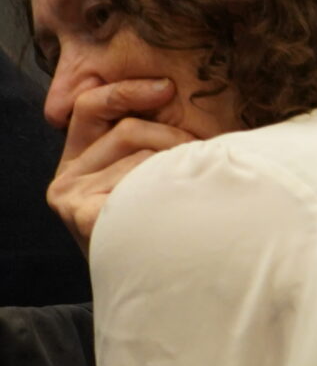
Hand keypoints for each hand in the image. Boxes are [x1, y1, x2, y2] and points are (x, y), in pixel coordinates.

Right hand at [49, 78, 190, 251]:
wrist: (157, 278)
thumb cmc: (161, 217)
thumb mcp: (149, 169)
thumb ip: (149, 135)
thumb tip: (173, 89)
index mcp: (79, 157)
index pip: (92, 105)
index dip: (129, 90)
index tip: (167, 88)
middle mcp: (67, 176)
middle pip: (128, 128)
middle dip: (173, 136)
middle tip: (200, 153)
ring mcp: (71, 197)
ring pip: (142, 156)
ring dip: (178, 166)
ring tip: (191, 189)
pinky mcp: (84, 215)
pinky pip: (141, 182)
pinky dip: (168, 188)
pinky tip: (174, 206)